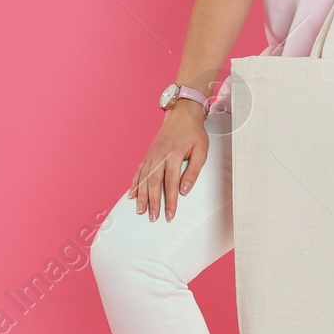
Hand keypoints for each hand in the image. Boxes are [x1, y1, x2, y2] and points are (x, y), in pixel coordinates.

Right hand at [129, 99, 207, 221]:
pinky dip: (134, 184)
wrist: (181, 115)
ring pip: (144, 179)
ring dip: (141, 196)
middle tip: (153, 218)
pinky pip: (138, 171)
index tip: (169, 215)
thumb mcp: (202, 150)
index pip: (171, 183)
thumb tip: (184, 190)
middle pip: (154, 183)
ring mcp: (152, 155)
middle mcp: (160, 156)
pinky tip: (131, 195)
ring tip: (140, 211)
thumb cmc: (193, 133)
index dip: (170, 201)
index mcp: (174, 155)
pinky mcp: (148, 155)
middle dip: (153, 203)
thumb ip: (194, 171)